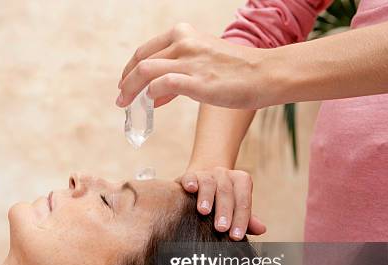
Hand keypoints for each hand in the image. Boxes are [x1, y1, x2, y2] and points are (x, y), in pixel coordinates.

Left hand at [117, 23, 272, 109]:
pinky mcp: (196, 80)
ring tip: (126, 104)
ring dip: (130, 89)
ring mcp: (189, 61)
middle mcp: (184, 43)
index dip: (130, 68)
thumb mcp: (204, 60)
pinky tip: (151, 106)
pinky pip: (162, 85)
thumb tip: (155, 93)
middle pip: (141, 60)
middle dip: (126, 80)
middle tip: (121, 97)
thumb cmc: (237, 71)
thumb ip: (179, 71)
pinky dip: (151, 95)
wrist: (266, 74)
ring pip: (145, 71)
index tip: (125, 83)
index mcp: (184, 34)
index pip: (146, 50)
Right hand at [178, 167, 265, 239]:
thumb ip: (247, 219)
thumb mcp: (236, 207)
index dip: (241, 219)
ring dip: (207, 197)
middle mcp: (224, 175)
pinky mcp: (190, 175)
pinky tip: (190, 189)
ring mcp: (207, 173)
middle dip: (224, 211)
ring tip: (204, 212)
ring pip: (209, 183)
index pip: (243, 200)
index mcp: (240, 181)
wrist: (202, 181)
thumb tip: (261, 229)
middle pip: (226, 192)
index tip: (236, 236)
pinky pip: (190, 177)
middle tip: (221, 228)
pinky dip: (191, 182)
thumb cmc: (222, 200)